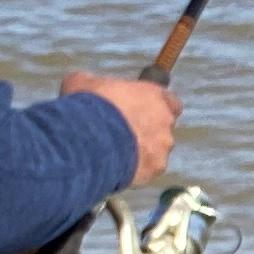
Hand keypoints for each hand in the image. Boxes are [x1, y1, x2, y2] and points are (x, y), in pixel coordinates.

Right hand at [64, 73, 180, 186]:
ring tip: (115, 154)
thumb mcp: (83, 83)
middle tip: (123, 133)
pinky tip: (114, 167)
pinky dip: (134, 170)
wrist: (87, 139)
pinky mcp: (154, 169)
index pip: (171, 101)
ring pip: (156, 151)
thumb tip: (85, 84)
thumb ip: (94, 84)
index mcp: (154, 96)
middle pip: (163, 128)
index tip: (145, 109)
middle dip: (147, 130)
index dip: (158, 106)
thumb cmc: (88, 105)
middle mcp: (165, 121)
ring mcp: (162, 148)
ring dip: (140, 151)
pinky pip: (146, 170)